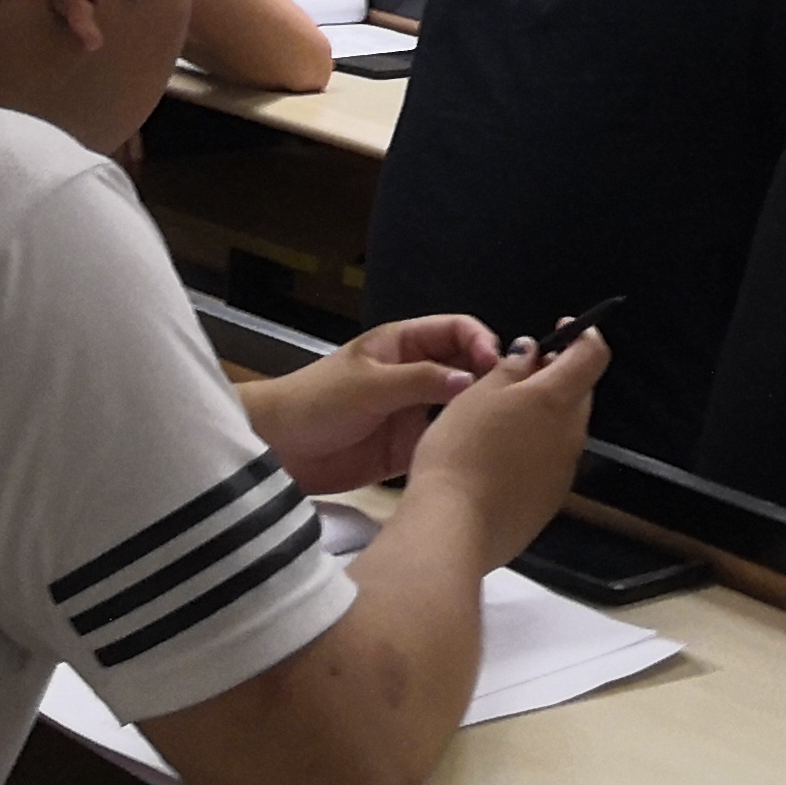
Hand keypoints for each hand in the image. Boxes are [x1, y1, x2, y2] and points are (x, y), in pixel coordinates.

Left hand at [258, 316, 498, 491]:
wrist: (278, 450)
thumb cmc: (317, 401)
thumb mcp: (369, 385)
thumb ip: (420, 381)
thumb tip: (473, 379)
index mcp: (403, 345)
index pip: (455, 331)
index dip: (479, 341)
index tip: (494, 363)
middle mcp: (415, 375)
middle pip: (464, 368)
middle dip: (487, 377)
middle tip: (507, 398)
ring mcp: (413, 412)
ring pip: (458, 407)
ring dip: (476, 413)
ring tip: (500, 428)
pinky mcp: (408, 448)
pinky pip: (442, 443)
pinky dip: (459, 445)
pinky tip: (476, 454)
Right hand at [405, 329, 606, 567]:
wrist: (454, 528)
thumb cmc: (460, 452)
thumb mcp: (477, 394)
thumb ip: (511, 368)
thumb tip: (531, 353)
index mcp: (557, 401)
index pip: (593, 356)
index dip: (582, 336)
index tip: (563, 329)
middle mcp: (570, 435)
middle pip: (577, 393)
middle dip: (554, 378)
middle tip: (515, 375)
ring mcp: (563, 473)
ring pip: (561, 430)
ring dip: (541, 417)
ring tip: (496, 421)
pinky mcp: (548, 502)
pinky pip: (548, 463)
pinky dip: (531, 451)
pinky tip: (497, 460)